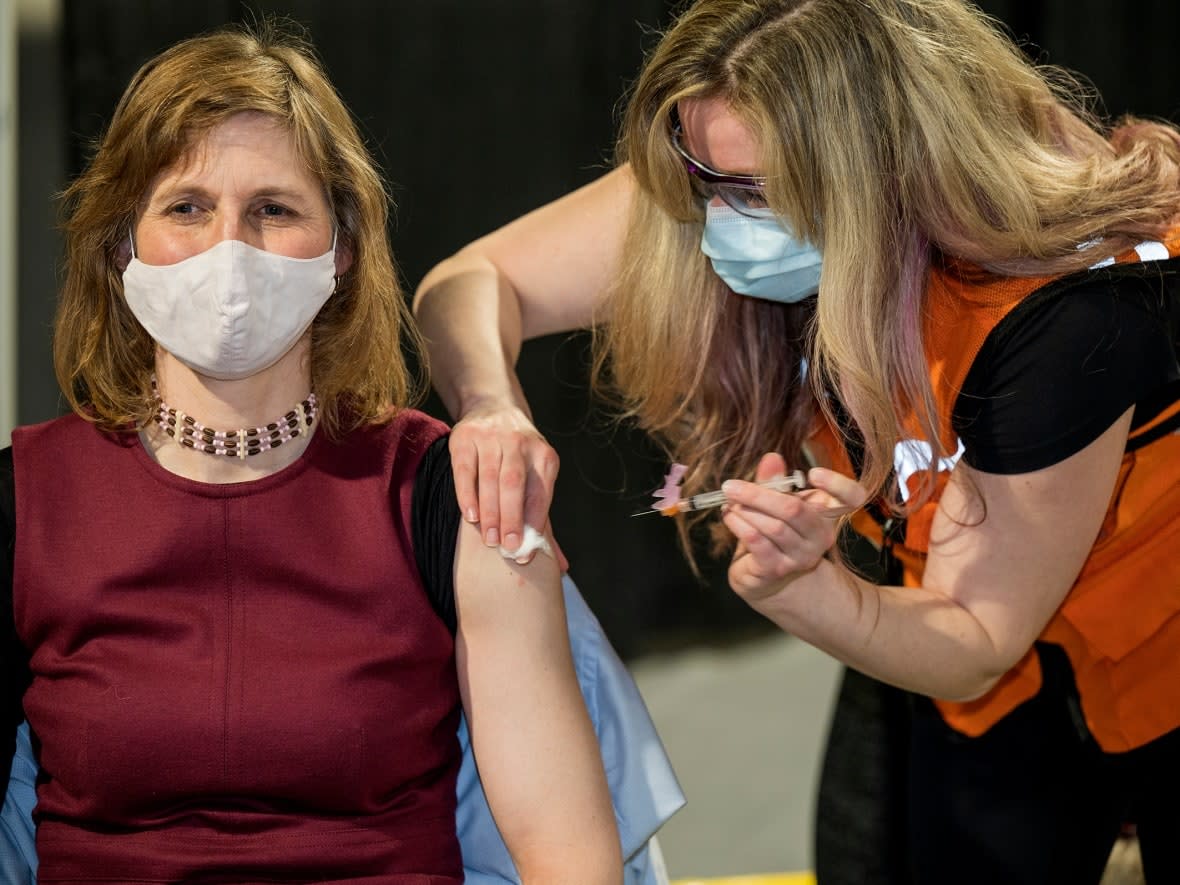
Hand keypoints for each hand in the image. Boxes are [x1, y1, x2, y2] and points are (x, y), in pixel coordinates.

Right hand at [448, 402, 562, 565]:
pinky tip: (470, 517)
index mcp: (544, 456)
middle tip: (507, 549)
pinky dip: (467, 495)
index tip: (526, 553)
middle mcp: (520, 443)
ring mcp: (491, 437)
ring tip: (488, 540)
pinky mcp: (465, 437)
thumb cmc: (518, 458)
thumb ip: (543, 520)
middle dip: (511, 519)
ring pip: (490, 478)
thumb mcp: (536, 479)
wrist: (494, 408)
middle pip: (515, 485)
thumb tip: (561, 566)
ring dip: (490, 512)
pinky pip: (465, 470)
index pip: (540, 493)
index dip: (534, 524)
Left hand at [722, 453, 866, 603]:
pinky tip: (728, 516)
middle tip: (730, 486)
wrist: (763, 576)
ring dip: (745, 510)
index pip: (852, 498)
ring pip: (773, 527)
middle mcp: (820, 537)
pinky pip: (757, 542)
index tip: (813, 474)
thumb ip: (774, 481)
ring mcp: (801, 556)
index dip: (839, 485)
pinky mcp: (778, 569)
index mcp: (826, 514)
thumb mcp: (774, 503)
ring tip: (729, 501)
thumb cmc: (772, 533)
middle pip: (795, 510)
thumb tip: (772, 458)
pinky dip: (739, 525)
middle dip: (758, 494)